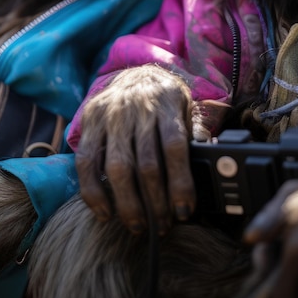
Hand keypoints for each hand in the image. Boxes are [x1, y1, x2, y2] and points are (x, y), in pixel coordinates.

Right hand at [75, 65, 195, 235]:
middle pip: (146, 163)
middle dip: (156, 201)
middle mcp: (137, 107)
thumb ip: (195, 132)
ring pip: (117, 167)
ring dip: (128, 203)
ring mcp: (111, 115)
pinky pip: (86, 162)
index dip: (180, 182)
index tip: (185, 211)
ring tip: (139, 225)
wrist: (134, 72)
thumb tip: (210, 162)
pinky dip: (93, 192)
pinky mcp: (90, 123)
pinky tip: (106, 212)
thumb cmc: (164, 99)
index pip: (174, 146)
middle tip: (164, 226)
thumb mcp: (186, 107)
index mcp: (166, 102)